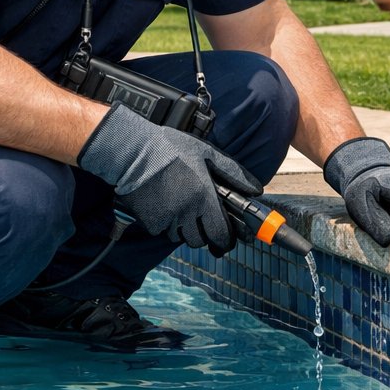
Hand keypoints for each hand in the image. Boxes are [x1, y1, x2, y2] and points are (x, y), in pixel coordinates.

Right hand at [79, 104, 260, 253]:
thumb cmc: (171, 148)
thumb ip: (233, 172)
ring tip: (182, 208)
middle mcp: (186, 212)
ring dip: (184, 229)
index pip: (220, 233)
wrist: (133, 152)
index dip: (225, 240)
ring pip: (181, 237)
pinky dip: (166, 225)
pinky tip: (165, 206)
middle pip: (200, 241)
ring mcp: (167, 219)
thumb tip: (256, 189)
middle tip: (203, 222)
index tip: (226, 239)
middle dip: (204, 235)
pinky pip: (163, 231)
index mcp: (203, 196)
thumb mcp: (206, 153)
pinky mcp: (149, 222)